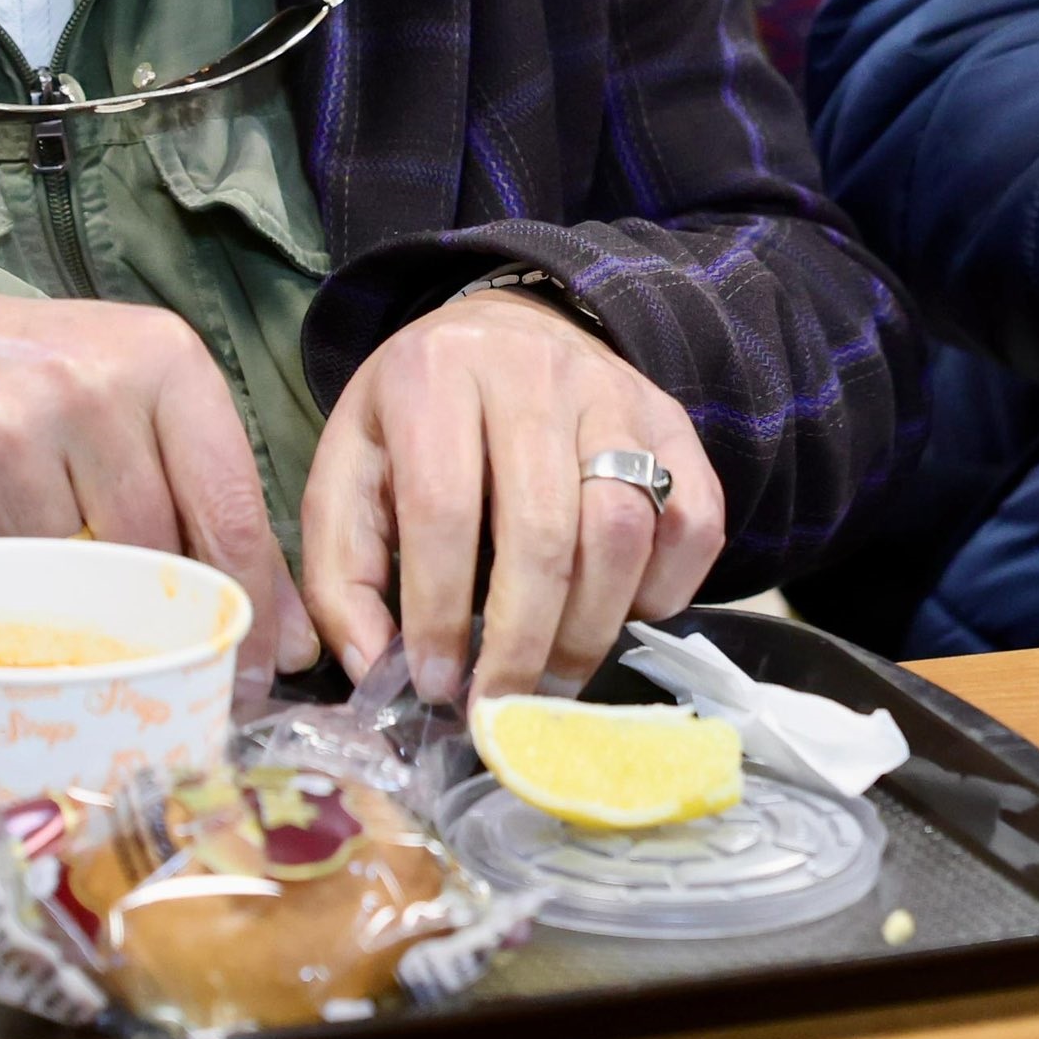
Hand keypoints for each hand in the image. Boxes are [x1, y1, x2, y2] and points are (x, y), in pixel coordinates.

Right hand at [0, 288, 315, 671]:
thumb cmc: (23, 390)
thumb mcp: (130, 414)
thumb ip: (210, 506)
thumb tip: (290, 638)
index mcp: (162, 360)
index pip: (230, 505)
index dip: (249, 603)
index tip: (258, 670)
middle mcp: (90, 382)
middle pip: (155, 554)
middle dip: (158, 625)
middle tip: (153, 668)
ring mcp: (7, 425)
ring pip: (73, 577)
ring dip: (67, 611)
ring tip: (48, 603)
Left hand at [300, 287, 724, 706]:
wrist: (503, 331)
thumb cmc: (416, 421)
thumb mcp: (347, 473)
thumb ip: (343, 574)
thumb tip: (379, 671)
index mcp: (435, 376)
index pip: (444, 510)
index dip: (439, 612)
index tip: (435, 684)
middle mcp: (533, 371)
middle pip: (544, 531)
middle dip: (523, 643)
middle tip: (503, 707)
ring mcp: (615, 392)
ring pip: (624, 531)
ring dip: (591, 628)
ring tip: (555, 681)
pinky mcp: (672, 420)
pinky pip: (695, 519)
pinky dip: (665, 588)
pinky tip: (620, 614)